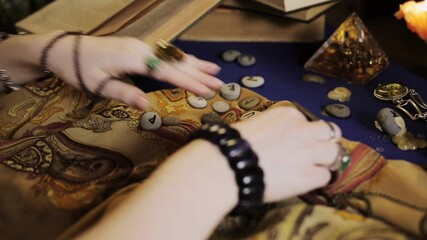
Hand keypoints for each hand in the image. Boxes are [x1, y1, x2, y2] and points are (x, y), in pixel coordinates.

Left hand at [46, 34, 223, 108]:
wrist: (63, 49)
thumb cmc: (79, 69)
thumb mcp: (99, 86)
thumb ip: (126, 94)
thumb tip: (149, 106)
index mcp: (134, 58)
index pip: (168, 72)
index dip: (189, 82)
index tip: (207, 90)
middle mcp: (142, 49)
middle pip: (175, 62)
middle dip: (198, 73)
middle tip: (219, 82)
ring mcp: (140, 45)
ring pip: (173, 55)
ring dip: (194, 63)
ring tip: (214, 68)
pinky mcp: (137, 47)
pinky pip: (165, 53)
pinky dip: (181, 59)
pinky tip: (189, 62)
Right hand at [232, 106, 341, 201]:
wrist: (229, 165)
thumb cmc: (234, 145)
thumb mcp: (254, 124)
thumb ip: (273, 128)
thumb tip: (275, 138)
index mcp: (287, 114)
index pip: (306, 120)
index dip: (302, 133)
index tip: (294, 142)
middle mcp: (302, 129)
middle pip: (329, 132)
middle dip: (323, 141)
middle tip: (314, 152)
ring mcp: (308, 152)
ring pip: (335, 152)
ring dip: (326, 160)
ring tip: (313, 168)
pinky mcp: (309, 175)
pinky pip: (326, 176)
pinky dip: (317, 179)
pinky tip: (304, 181)